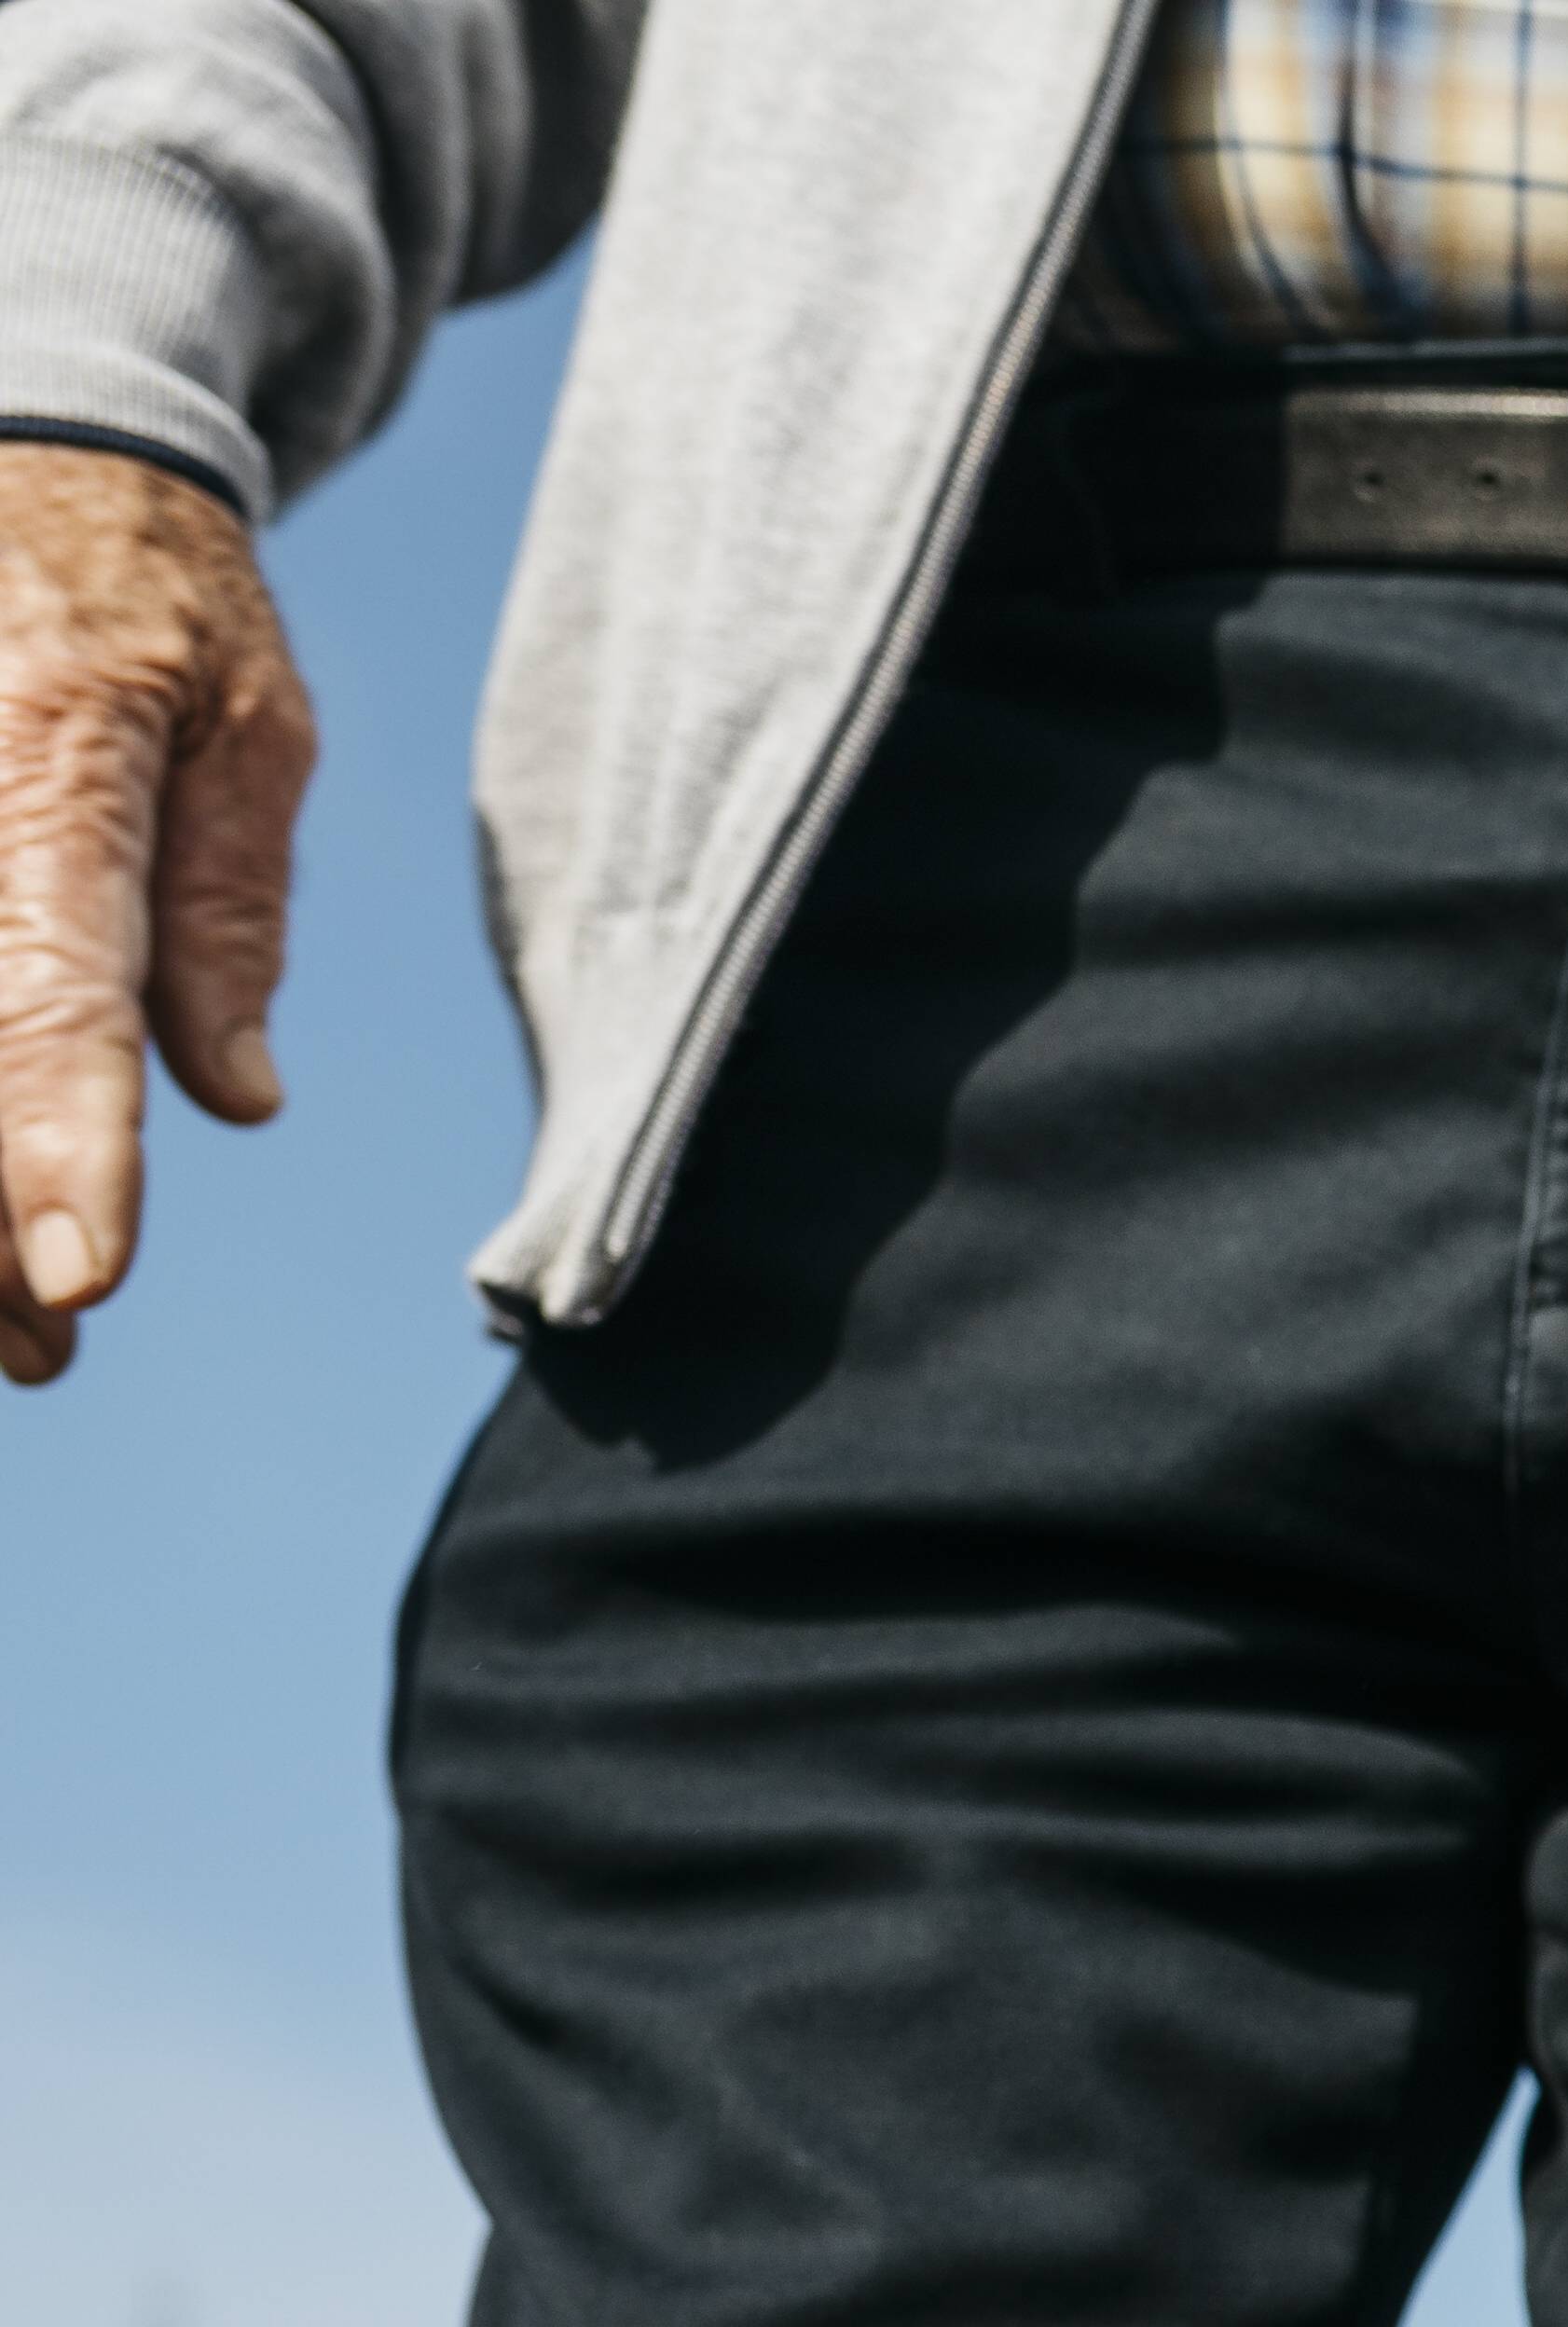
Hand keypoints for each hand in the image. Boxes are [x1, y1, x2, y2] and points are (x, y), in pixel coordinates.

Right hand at [0, 445, 309, 1385]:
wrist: (26, 434)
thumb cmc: (157, 591)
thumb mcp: (248, 722)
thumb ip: (228, 912)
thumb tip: (231, 1101)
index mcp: (55, 756)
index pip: (50, 985)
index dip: (55, 1140)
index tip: (77, 1279)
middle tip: (41, 1356)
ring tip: (1, 1328)